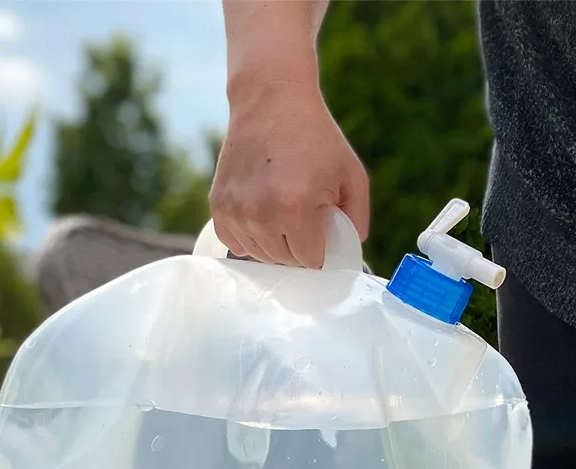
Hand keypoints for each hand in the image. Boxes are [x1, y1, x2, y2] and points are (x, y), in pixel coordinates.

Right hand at [209, 80, 369, 267]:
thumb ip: (357, 220)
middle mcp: (262, 214)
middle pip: (284, 261)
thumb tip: (347, 251)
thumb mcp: (352, 175)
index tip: (322, 230)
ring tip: (282, 210)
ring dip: (273, 242)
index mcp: (297, 209)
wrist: (271, 99)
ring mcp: (236, 211)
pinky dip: (248, 236)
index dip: (321, 248)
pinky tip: (260, 212)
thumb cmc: (315, 136)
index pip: (311, 261)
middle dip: (298, 246)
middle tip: (304, 216)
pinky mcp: (219, 205)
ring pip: (259, 255)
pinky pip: (234, 243)